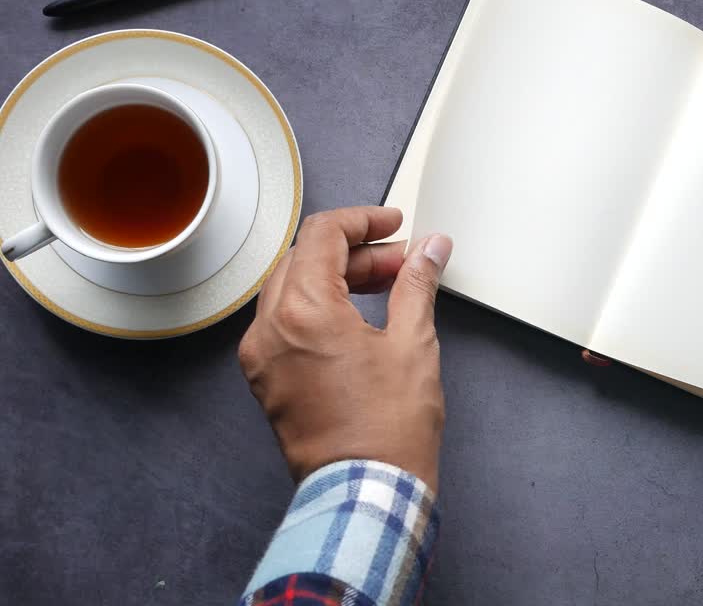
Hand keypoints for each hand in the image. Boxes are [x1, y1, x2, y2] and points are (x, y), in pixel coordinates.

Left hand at [238, 206, 452, 490]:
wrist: (367, 493)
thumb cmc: (388, 431)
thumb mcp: (413, 343)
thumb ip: (416, 284)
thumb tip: (429, 250)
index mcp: (303, 311)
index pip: (322, 235)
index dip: (363, 221)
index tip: (392, 224)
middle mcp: (270, 330)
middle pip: (304, 260)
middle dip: (354, 252)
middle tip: (401, 261)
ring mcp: (262, 358)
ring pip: (291, 290)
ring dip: (335, 278)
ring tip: (385, 287)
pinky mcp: (267, 381)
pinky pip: (284, 324)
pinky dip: (318, 308)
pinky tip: (356, 318)